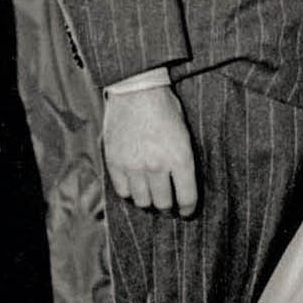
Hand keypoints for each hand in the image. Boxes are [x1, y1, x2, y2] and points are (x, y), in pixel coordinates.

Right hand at [103, 85, 198, 215]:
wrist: (136, 90)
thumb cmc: (165, 108)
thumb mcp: (185, 133)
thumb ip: (184, 159)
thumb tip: (183, 183)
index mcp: (180, 158)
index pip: (186, 198)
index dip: (187, 210)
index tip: (186, 212)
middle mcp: (157, 166)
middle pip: (163, 204)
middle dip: (168, 208)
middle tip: (169, 207)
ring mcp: (134, 165)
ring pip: (142, 201)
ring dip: (149, 203)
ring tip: (152, 198)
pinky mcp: (115, 162)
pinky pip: (123, 191)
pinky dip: (130, 193)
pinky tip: (135, 188)